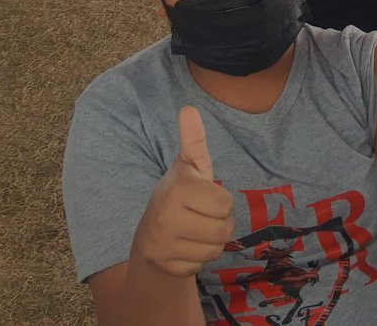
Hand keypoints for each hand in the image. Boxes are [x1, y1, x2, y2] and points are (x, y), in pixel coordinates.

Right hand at [131, 106, 233, 277]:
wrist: (150, 232)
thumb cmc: (180, 194)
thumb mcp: (190, 165)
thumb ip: (194, 139)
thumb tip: (189, 108)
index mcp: (178, 188)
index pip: (226, 205)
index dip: (221, 202)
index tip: (205, 198)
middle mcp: (165, 216)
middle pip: (223, 230)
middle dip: (220, 225)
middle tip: (202, 217)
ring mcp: (160, 243)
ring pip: (213, 251)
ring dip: (211, 243)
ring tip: (194, 231)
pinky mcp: (160, 265)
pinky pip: (199, 267)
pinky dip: (196, 260)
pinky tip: (183, 247)